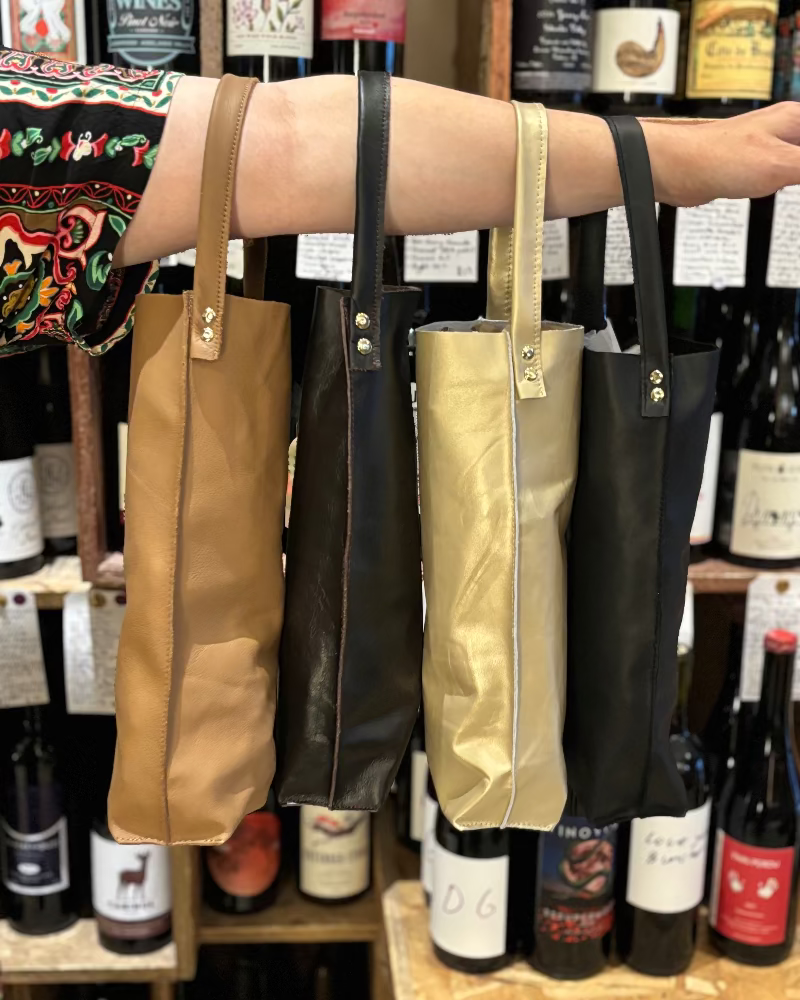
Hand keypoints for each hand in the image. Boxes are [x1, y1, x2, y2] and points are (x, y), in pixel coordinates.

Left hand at [642, 103, 799, 206]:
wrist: (674, 169)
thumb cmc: (717, 158)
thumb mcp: (781, 165)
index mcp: (798, 119)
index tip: (798, 178)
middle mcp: (787, 129)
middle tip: (793, 182)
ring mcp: (771, 147)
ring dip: (799, 176)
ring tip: (787, 185)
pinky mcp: (756, 167)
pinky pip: (787, 173)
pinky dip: (793, 183)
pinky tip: (788, 190)